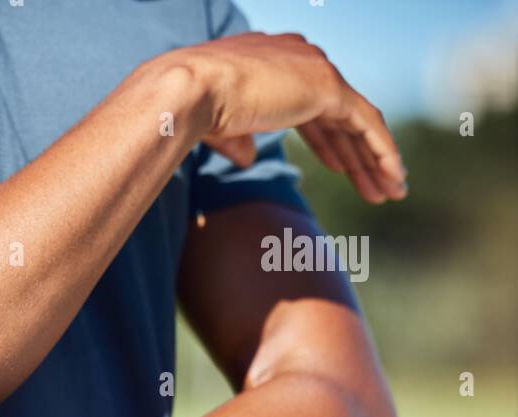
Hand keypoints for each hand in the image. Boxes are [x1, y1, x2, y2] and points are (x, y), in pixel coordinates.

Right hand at [161, 31, 406, 202]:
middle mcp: (300, 58)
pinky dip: (382, 151)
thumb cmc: (193, 107)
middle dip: (356, 154)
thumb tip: (247, 159)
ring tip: (391, 191)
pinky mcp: (328, 87)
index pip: (312, 104)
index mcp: (274, 61)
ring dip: (375, 160)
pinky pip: (366, 123)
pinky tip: (393, 177)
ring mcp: (316, 69)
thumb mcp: (220, 126)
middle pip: (338, 116)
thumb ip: (239, 138)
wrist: (191, 91)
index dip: (327, 140)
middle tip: (374, 186)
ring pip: (357, 122)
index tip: (340, 167)